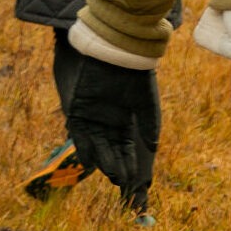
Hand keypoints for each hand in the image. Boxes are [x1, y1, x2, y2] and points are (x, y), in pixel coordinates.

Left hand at [67, 53, 160, 196]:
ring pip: (96, 145)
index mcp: (123, 120)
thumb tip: (154, 147)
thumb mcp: (145, 100)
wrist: (115, 50)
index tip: (133, 177)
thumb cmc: (133, 73)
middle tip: (122, 181)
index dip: (129, 161)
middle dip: (117, 164)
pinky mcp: (76, 110)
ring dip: (102, 160)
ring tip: (112, 174)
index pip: (126, 147)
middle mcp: (106, 122)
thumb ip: (148, 123)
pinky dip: (84, 147)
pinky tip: (90, 161)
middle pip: (111, 149)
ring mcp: (90, 117)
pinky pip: (79, 134)